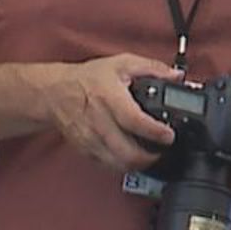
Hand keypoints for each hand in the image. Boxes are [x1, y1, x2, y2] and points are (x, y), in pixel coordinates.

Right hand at [40, 53, 180, 172]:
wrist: (55, 93)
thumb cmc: (87, 79)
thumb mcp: (121, 63)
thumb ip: (152, 68)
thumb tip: (176, 76)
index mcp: (109, 98)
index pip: (134, 121)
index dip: (155, 132)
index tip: (169, 136)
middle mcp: (99, 122)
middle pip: (127, 152)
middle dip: (150, 157)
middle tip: (163, 150)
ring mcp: (91, 139)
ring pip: (118, 164)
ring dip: (138, 165)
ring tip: (150, 157)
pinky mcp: (86, 150)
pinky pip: (107, 166)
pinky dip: (122, 166)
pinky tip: (131, 158)